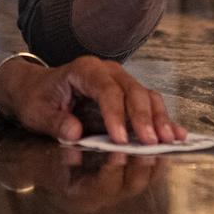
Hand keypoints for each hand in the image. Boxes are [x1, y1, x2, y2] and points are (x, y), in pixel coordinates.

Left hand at [0, 55, 183, 145]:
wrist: (37, 89)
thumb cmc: (38, 99)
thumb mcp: (38, 113)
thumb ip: (56, 122)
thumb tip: (75, 132)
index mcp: (85, 70)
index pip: (107, 90)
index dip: (116, 115)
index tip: (121, 140)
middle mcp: (108, 71)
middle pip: (133, 91)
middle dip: (143, 118)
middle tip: (151, 144)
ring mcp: (121, 81)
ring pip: (147, 96)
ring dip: (158, 119)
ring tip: (168, 141)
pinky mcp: (128, 95)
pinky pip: (150, 104)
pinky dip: (163, 119)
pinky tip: (177, 135)